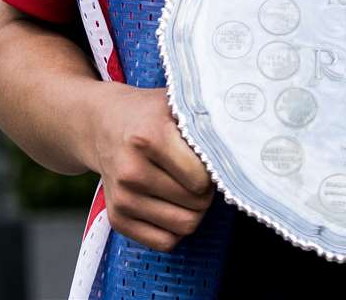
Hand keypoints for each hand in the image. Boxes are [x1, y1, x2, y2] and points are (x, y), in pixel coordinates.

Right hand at [89, 84, 214, 251]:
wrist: (103, 123)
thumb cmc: (149, 114)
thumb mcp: (177, 103)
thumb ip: (205, 121)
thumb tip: (242, 142)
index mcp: (150, 137)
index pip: (201, 178)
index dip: (213, 172)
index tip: (209, 160)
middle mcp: (132, 170)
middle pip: (196, 204)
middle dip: (207, 192)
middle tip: (201, 175)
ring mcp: (122, 198)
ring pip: (183, 226)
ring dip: (195, 211)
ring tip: (189, 189)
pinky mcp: (117, 219)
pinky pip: (164, 242)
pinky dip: (177, 228)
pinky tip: (173, 204)